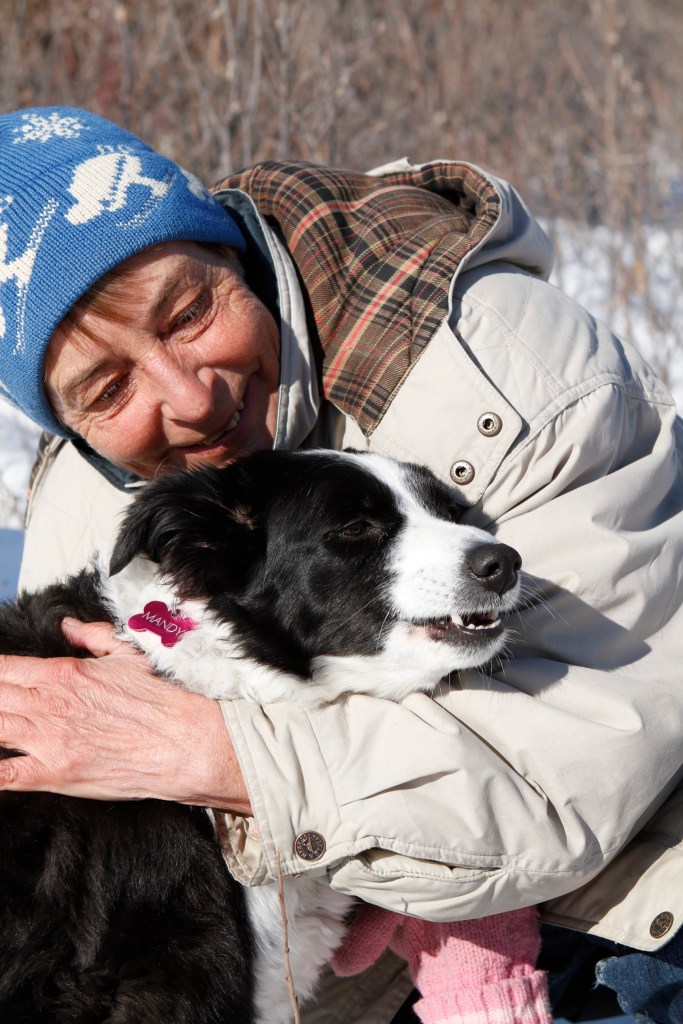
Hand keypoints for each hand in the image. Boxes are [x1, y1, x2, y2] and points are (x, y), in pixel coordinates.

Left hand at [0, 618, 251, 813]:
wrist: (185, 741)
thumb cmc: (161, 700)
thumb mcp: (128, 654)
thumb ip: (92, 636)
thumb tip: (68, 626)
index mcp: (63, 673)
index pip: (5, 668)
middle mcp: (50, 704)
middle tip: (0, 701)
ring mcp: (49, 740)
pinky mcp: (54, 773)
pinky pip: (5, 775)